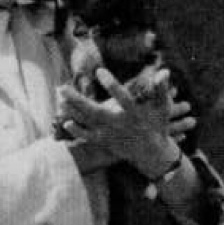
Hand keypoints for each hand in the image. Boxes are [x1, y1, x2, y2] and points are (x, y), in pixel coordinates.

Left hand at [57, 68, 189, 179]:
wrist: (152, 153)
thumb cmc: (158, 124)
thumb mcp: (163, 107)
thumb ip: (162, 89)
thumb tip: (164, 71)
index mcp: (134, 113)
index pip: (122, 98)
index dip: (112, 85)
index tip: (99, 71)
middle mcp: (120, 124)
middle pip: (95, 112)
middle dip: (78, 100)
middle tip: (62, 87)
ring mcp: (110, 134)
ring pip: (88, 122)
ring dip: (72, 110)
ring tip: (59, 95)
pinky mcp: (105, 142)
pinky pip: (88, 137)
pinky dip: (77, 131)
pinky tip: (65, 123)